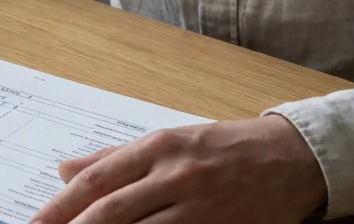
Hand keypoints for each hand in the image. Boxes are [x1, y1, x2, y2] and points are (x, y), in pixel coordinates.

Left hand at [31, 115, 326, 223]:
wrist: (293, 158)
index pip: (96, 181)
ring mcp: (199, 206)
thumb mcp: (169, 141)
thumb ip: (115, 158)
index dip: (60, 207)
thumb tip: (66, 169)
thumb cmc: (225, 147)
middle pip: (111, 212)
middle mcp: (175, 175)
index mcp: (157, 148)